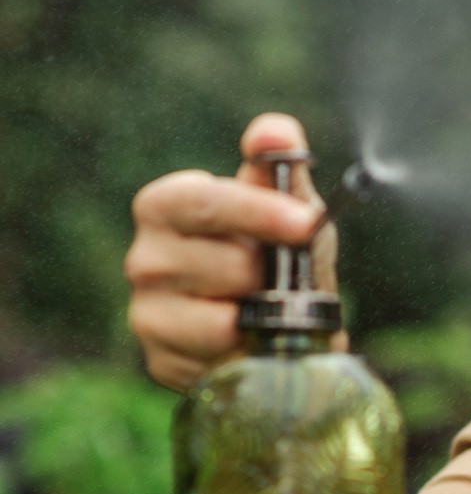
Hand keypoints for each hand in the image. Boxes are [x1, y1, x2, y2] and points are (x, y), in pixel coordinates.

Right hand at [125, 111, 341, 392]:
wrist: (282, 325)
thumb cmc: (280, 254)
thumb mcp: (291, 208)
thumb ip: (280, 168)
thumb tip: (276, 131)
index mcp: (166, 206)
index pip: (202, 202)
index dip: (256, 211)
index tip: (305, 222)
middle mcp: (143, 258)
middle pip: (218, 266)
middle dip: (265, 275)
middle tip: (279, 278)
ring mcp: (145, 313)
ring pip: (216, 322)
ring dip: (259, 319)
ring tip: (264, 311)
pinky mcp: (159, 360)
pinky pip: (217, 362)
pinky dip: (246, 354)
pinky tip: (249, 341)